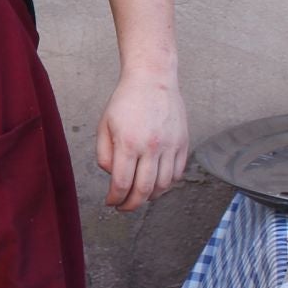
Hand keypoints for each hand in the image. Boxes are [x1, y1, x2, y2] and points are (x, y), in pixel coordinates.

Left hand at [96, 72, 187, 211]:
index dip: (115, 199)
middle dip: (131, 205)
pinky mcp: (184, 143)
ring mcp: (171, 146)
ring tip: (139, 196)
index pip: (122, 184)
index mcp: (129, 143)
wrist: (153, 79)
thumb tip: (112, 177)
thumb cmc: (125, 101)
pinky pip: (177, 173)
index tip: (110, 203)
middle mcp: (152, 147)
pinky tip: (156, 183)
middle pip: (144, 190)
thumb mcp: (104, 125)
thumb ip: (104, 154)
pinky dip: (167, 184)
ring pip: (164, 186)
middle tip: (123, 208)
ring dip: (150, 197)